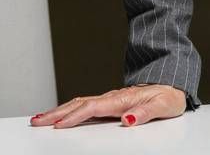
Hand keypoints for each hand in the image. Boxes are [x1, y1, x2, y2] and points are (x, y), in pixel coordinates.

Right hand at [29, 84, 185, 127]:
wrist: (174, 83)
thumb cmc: (169, 96)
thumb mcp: (162, 106)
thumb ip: (145, 113)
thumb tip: (129, 119)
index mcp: (122, 99)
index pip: (92, 108)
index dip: (74, 117)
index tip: (58, 125)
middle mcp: (112, 97)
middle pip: (78, 104)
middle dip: (56, 113)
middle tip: (36, 121)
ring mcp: (109, 99)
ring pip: (78, 103)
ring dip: (58, 110)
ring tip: (39, 118)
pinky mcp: (110, 102)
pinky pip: (84, 105)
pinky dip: (68, 109)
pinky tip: (60, 114)